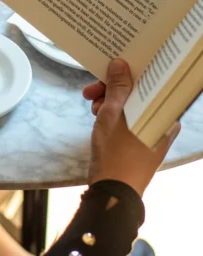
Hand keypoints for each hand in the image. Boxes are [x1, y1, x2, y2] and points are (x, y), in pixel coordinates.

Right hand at [85, 58, 179, 196]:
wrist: (113, 193)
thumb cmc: (117, 151)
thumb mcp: (113, 114)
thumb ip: (118, 87)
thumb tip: (120, 63)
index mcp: (165, 113)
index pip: (150, 82)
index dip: (129, 71)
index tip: (109, 69)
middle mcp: (163, 121)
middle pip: (138, 93)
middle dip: (112, 89)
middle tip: (90, 91)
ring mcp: (153, 132)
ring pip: (130, 105)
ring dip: (109, 101)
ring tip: (92, 107)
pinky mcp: (142, 141)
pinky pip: (128, 118)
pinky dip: (113, 114)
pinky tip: (98, 116)